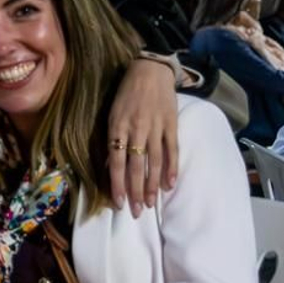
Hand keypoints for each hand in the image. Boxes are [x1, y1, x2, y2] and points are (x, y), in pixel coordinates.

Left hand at [106, 58, 179, 215]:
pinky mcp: (171, 125)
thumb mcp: (111, 115)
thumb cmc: (125, 94)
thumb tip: (111, 166)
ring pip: (154, 162)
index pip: (116, 162)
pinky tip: (169, 185)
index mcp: (117, 128)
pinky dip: (171, 168)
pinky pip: (172, 150)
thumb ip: (112, 139)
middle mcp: (136, 130)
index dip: (117, 184)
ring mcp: (155, 128)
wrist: (149, 71)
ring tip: (150, 203)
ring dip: (151, 185)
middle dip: (135, 191)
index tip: (118, 203)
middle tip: (136, 211)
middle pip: (135, 167)